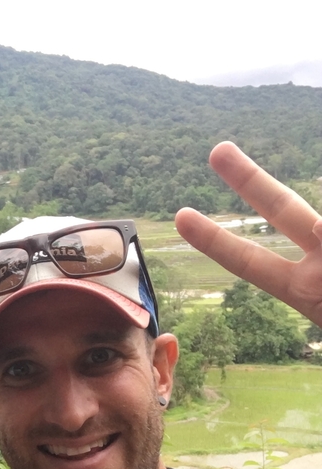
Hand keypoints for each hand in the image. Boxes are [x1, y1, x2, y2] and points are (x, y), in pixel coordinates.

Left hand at [175, 141, 321, 325]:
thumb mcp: (315, 301)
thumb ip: (317, 255)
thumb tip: (319, 227)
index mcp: (305, 290)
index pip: (251, 262)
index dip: (214, 240)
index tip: (179, 216)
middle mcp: (321, 267)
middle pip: (286, 208)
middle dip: (250, 179)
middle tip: (216, 148)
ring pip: (309, 216)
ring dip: (299, 218)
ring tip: (244, 180)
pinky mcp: (319, 288)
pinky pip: (320, 230)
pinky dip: (317, 248)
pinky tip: (313, 246)